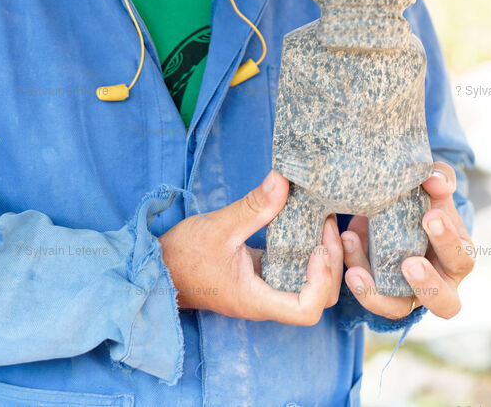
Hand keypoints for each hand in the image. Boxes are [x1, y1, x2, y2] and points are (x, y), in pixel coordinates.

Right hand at [158, 169, 342, 324]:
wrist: (158, 267)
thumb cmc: (183, 256)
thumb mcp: (219, 228)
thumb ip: (253, 207)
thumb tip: (283, 180)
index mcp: (257, 299)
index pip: (307, 310)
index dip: (322, 281)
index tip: (318, 247)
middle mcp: (266, 299)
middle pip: (318, 299)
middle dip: (332, 263)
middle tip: (328, 224)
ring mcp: (264, 287)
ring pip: (310, 284)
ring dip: (324, 256)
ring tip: (323, 221)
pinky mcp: (260, 274)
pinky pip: (293, 268)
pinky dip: (306, 248)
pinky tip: (306, 223)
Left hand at [341, 161, 474, 319]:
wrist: (389, 208)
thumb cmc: (420, 200)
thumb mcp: (431, 186)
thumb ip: (438, 179)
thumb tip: (434, 179)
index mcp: (457, 255)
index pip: (461, 256)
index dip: (447, 240)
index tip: (429, 216)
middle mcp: (439, 283)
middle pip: (445, 303)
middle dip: (428, 285)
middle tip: (409, 264)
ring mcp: (409, 294)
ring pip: (399, 309)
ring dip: (378, 294)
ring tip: (356, 272)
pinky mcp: (382, 295)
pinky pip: (371, 299)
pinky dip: (358, 284)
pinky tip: (345, 262)